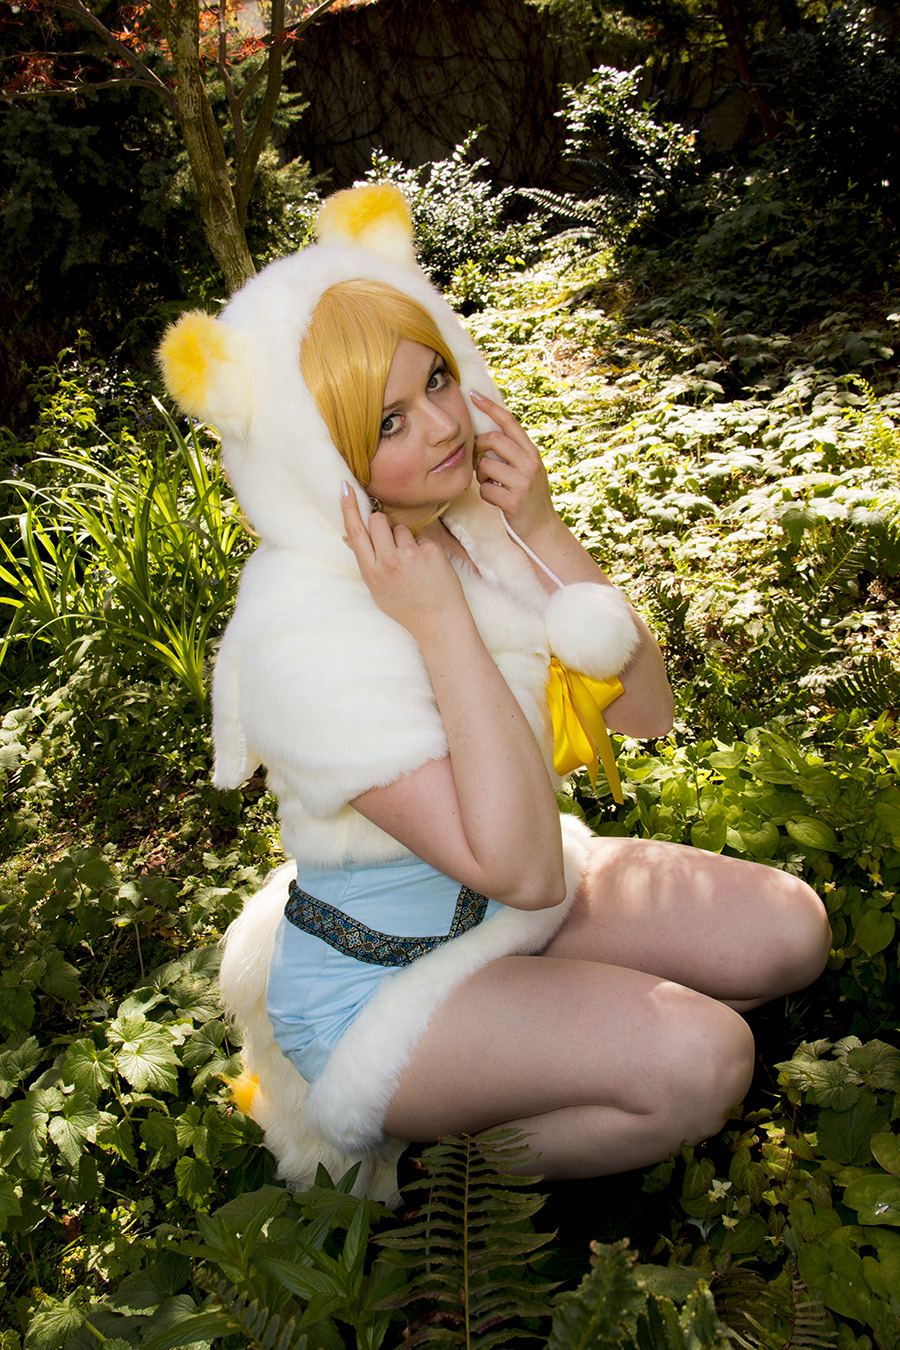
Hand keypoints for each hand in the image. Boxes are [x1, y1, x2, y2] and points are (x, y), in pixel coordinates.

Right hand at [340, 486, 466, 642]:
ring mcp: (410, 556)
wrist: (438, 621)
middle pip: (377, 520)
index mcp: (371, 572)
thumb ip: (366, 561)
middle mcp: (388, 561)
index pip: (356, 532)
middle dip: (383, 525)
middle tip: (392, 545)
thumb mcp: (378, 588)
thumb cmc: (406, 606)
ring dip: (406, 540)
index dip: (349, 508)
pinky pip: (422, 538)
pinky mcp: (430, 551)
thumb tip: (349, 536)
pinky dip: (425, 549)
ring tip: (414, 565)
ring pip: (400, 528)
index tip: (345, 487)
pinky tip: (429, 568)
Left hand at [471, 391, 557, 539]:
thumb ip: (513, 454)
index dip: (490, 407)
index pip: (510, 422)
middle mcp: (530, 463)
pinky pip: (486, 489)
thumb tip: (486, 437)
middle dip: (479, 448)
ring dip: (482, 476)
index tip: (473, 395)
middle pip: (493, 440)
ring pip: (486, 466)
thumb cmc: (528, 498)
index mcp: (532, 453)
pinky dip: (486, 495)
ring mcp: (523, 482)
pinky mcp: (514, 500)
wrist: (542, 529)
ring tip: (492, 484)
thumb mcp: (527, 471)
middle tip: (480, 461)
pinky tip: (496, 500)